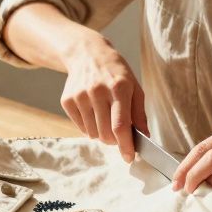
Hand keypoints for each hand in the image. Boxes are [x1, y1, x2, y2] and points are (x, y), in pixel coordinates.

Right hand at [60, 37, 148, 162]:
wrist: (87, 54)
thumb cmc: (116, 73)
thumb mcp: (134, 87)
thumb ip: (139, 113)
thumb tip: (144, 137)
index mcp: (118, 87)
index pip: (120, 125)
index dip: (125, 145)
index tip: (129, 157)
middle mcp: (97, 91)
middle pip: (105, 134)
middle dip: (114, 141)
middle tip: (119, 135)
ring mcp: (80, 96)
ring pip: (93, 134)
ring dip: (102, 134)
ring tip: (105, 117)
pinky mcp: (67, 100)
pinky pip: (81, 128)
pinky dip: (90, 127)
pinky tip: (93, 112)